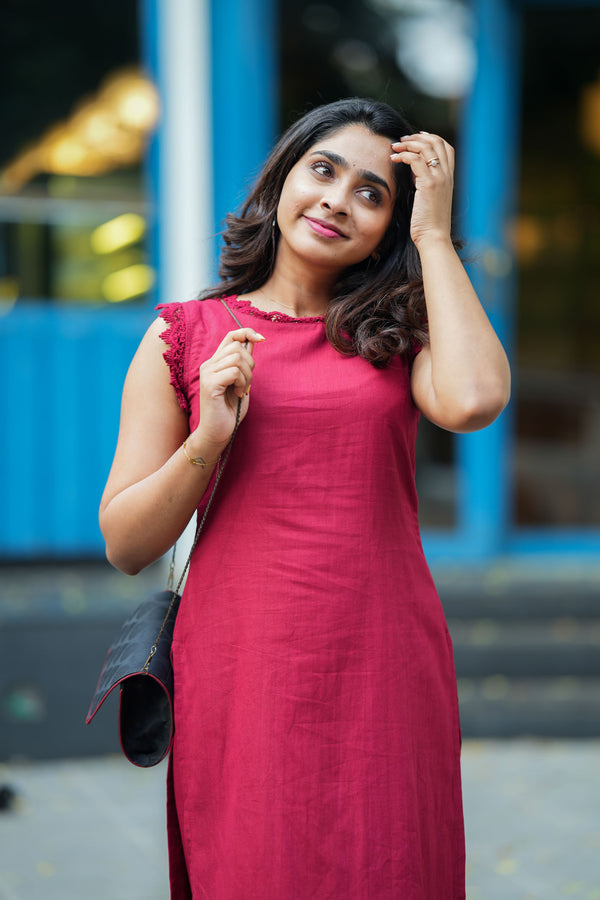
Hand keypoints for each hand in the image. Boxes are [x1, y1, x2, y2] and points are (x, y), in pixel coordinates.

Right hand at [191, 327, 264, 452]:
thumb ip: (244, 363)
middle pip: (237, 347)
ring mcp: (207, 374)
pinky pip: (233, 372)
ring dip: (247, 376)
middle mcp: (208, 365)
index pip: (231, 336)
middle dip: (250, 364)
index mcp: (215, 363)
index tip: (262, 339)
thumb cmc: (230, 410)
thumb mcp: (241, 382)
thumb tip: (253, 341)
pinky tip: (237, 394)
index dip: (247, 333)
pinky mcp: (209, 384)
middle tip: (246, 383)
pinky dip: (241, 383)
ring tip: (242, 390)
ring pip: (237, 358)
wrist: (217, 432)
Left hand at [390, 132, 453, 248]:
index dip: (431, 137)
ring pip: (425, 147)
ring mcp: (439, 178)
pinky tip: (393, 159)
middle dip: (416, 137)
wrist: (435, 238)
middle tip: (401, 141)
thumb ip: (425, 182)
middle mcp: (447, 175)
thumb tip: (414, 172)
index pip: (446, 147)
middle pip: (436, 142)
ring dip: (407, 144)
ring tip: (394, 147)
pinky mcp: (429, 185)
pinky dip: (403, 155)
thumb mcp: (430, 198)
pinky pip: (415, 160)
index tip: (416, 137)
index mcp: (449, 177)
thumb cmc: (429, 223)